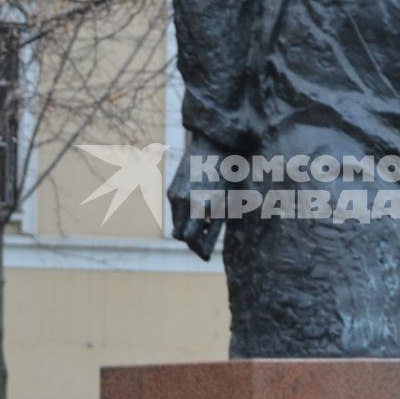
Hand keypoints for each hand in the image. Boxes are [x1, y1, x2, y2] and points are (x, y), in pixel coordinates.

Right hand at [168, 144, 222, 261]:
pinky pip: (176, 210)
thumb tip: (204, 246)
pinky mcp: (171, 188)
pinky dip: (185, 215)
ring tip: (205, 226)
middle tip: (204, 245)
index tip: (206, 256)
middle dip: (191, 242)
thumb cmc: (228, 172)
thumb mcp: (228, 200)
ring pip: (176, 223)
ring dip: (188, 228)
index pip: (191, 239)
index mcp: (200, 204)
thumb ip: (215, 223)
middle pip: (180, 234)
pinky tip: (200, 210)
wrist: (214, 142)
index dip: (198, 250)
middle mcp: (183, 200)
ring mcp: (174, 194)